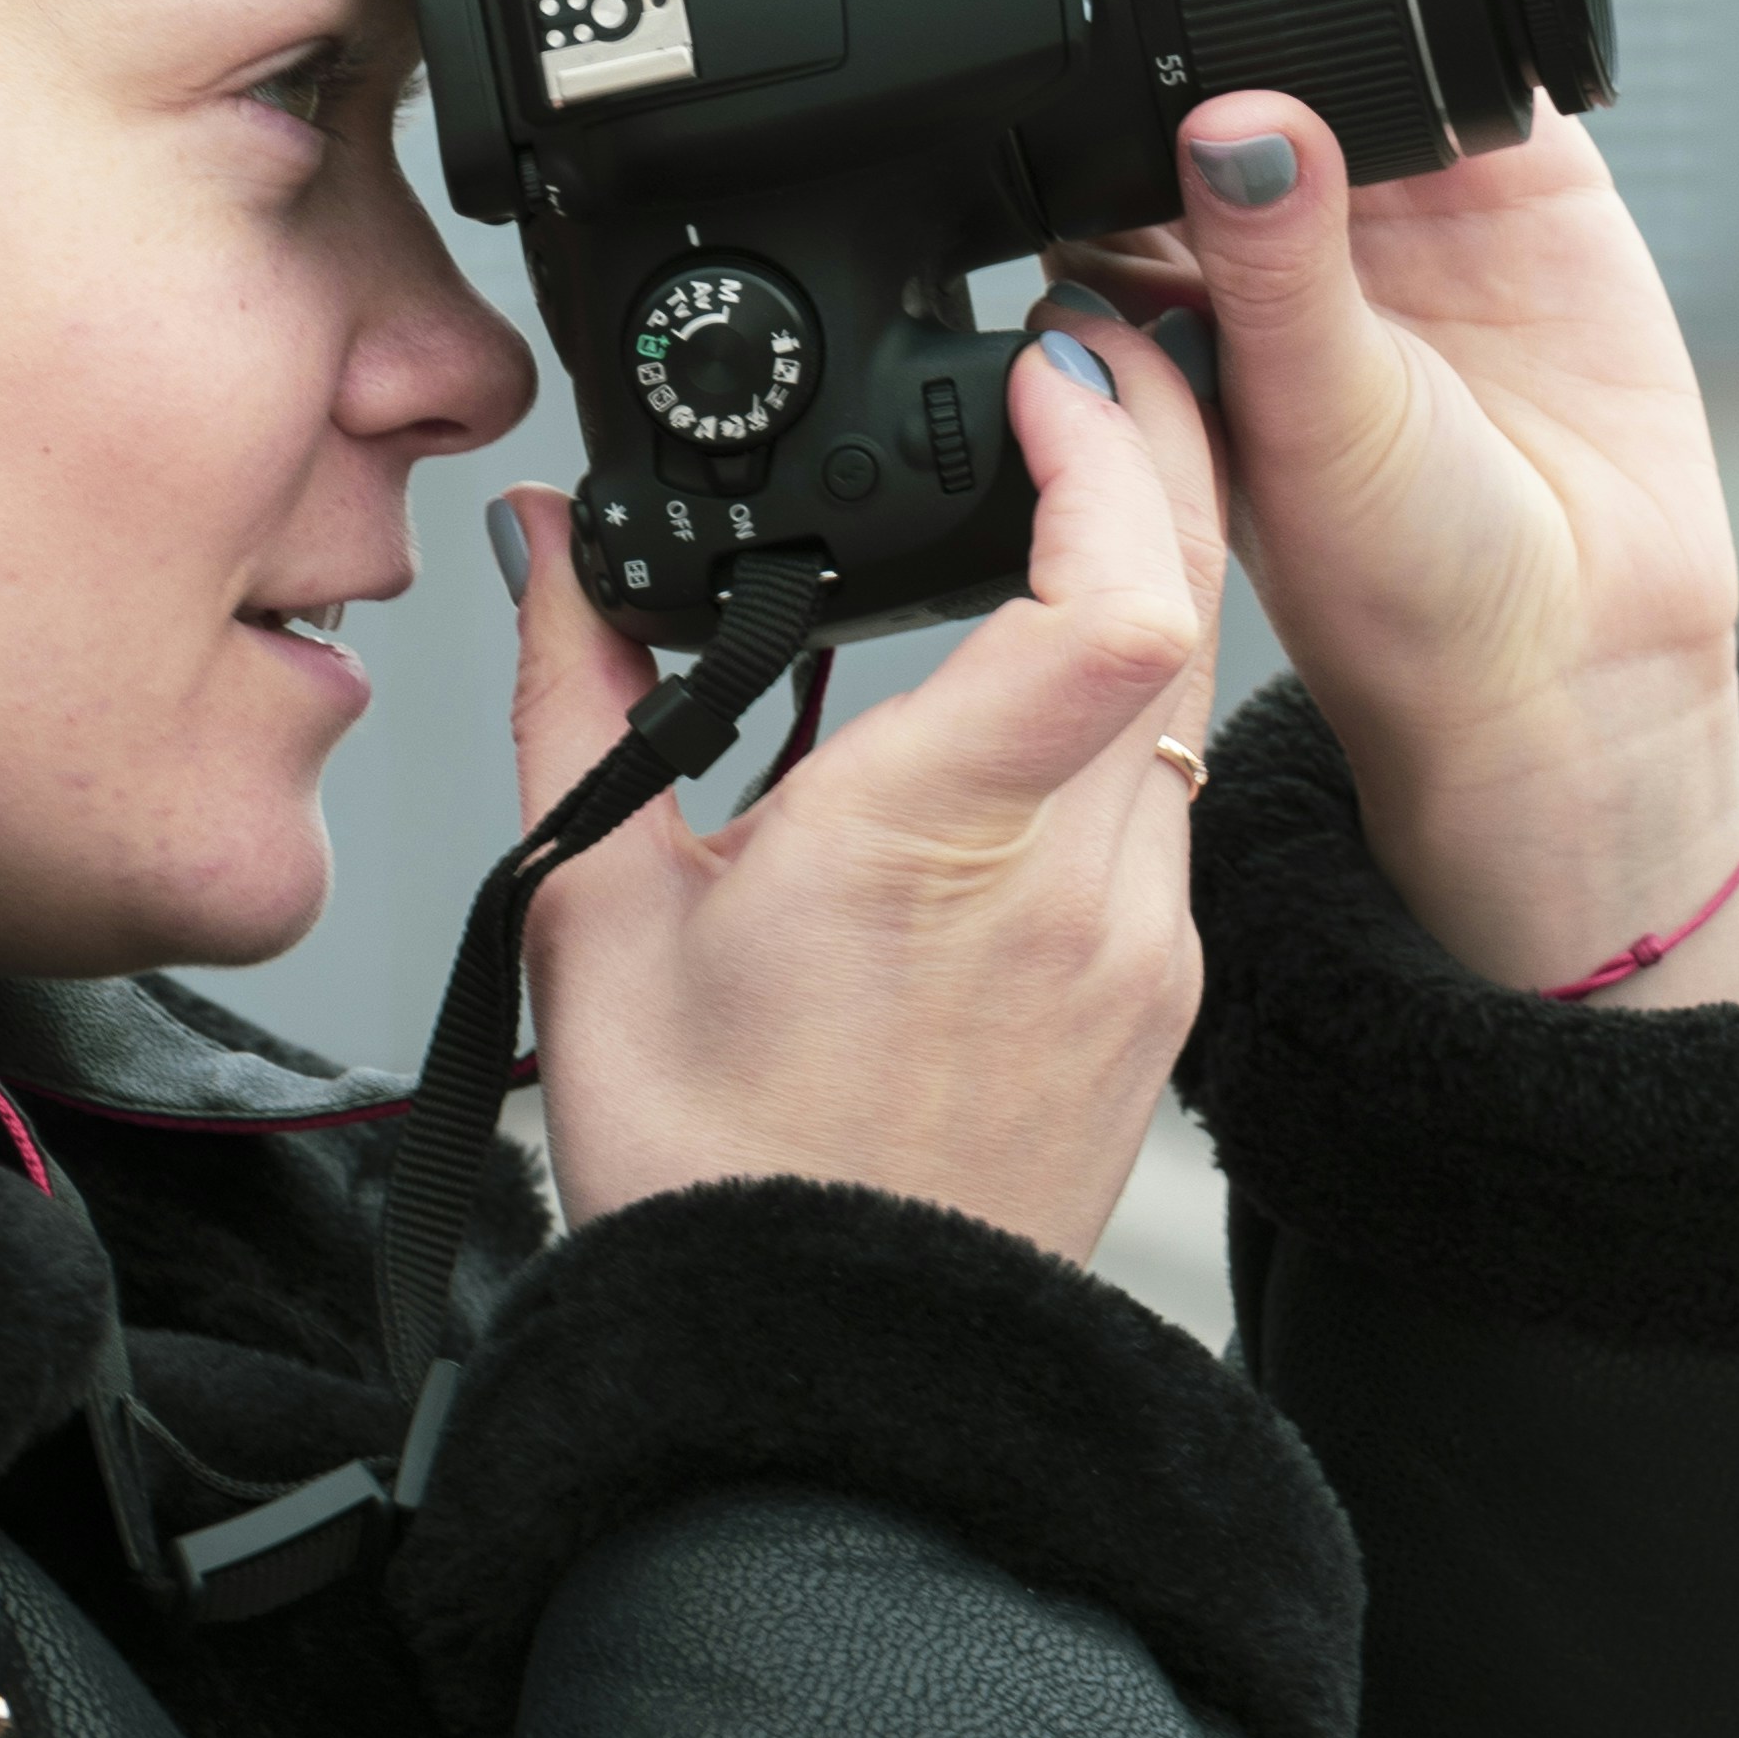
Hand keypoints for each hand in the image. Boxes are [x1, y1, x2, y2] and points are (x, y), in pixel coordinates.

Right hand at [503, 322, 1219, 1271]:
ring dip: (1139, 573)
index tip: (1046, 370)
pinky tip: (1034, 694)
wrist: (829, 1371)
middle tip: (1078, 367)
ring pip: (1188, 695)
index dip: (1108, 454)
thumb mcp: (598, 908)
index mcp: (936, 840)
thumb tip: (551, 547)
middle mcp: (1079, 883)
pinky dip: (1122, 705)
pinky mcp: (1163, 990)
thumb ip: (581, 692)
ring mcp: (1143, 940)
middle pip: (1182, 604)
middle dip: (1148, 452)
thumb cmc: (713, 1167)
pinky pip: (1170, 797)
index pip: (1109, 608)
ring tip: (1052, 499)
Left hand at [978, 0, 1738, 1014]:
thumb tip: (1233, 131)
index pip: (1047, 87)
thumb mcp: (1301, 436)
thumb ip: (1272, 283)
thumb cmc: (1399, 593)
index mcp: (1144, 276)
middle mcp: (1239, 214)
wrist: (1576, 654)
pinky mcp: (1511, 172)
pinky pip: (1464, 39)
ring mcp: (1373, 183)